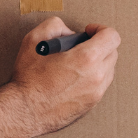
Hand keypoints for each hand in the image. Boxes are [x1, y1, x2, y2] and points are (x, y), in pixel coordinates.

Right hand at [11, 16, 120, 137]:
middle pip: (113, 52)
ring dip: (98, 61)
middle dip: (100, 45)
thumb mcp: (35, 40)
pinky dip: (93, 77)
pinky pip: (101, 85)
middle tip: (81, 45)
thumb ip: (56, 26)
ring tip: (77, 62)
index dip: (100, 29)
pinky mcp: (91, 104)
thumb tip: (70, 33)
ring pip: (109, 70)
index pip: (112, 37)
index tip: (89, 31)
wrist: (24, 111)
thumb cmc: (28, 78)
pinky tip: (75, 77)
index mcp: (86, 58)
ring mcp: (96, 93)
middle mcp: (97, 76)